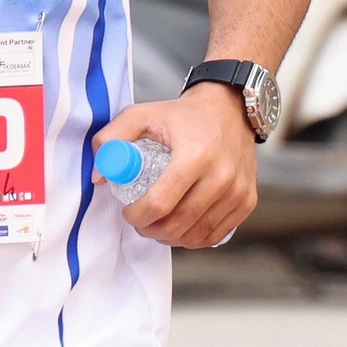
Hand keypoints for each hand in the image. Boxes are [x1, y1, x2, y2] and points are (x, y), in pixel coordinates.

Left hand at [94, 83, 256, 248]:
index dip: (137, 216)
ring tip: (159, 224)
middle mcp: (221, 176)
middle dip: (150, 230)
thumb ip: (111, 140)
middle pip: (177, 225)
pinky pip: (216, 234)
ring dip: (171, 237)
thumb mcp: (141, 115)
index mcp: (194, 156)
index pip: (159, 204)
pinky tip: (182, 226)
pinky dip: (195, 237)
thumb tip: (99, 177)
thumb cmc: (183, 115)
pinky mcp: (247, 200)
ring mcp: (237, 191)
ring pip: (196, 235)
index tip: (128, 212)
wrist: (230, 109)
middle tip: (140, 221)